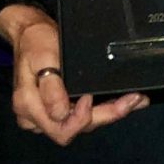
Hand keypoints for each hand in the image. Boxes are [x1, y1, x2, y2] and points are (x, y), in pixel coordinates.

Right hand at [0, 4, 147, 145]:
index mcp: (29, 107)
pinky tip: (122, 101)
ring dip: (107, 114)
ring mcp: (45, 116)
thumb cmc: (36, 42)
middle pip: (74, 130)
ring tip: (134, 100)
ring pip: (79, 125)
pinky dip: (101, 109)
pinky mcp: (55, 110)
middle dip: (106, 116)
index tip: (92, 97)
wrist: (30, 33)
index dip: (81, 118)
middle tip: (133, 100)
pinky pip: (79, 115)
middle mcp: (35, 118)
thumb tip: (61, 112)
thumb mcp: (42, 57)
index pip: (61, 128)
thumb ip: (50, 87)